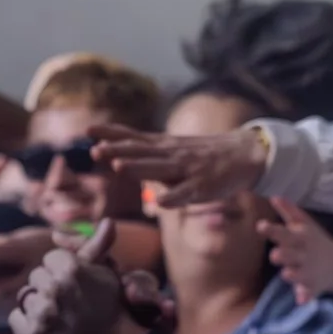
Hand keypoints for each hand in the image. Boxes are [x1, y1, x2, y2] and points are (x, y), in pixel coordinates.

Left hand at [9, 221, 144, 333]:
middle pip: (37, 277)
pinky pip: (15, 318)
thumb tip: (107, 222)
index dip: (64, 272)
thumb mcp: (112, 281)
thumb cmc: (111, 320)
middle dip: (49, 289)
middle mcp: (57, 289)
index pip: (53, 258)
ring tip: (59, 323)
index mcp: (74, 270)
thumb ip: (101, 250)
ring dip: (37, 309)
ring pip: (25, 297)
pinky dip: (26, 327)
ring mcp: (43, 314)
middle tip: (70, 308)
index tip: (79, 288)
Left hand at [87, 124, 267, 209]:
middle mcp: (172, 155)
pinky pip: (186, 193)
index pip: (133, 138)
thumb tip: (116, 158)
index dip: (111, 134)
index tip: (87, 131)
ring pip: (160, 169)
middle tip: (94, 151)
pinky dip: (173, 197)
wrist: (245, 154)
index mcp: (163, 147)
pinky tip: (160, 201)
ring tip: (118, 167)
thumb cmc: (204, 156)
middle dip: (117, 151)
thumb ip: (148, 154)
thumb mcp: (173, 150)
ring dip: (138, 168)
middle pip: (141, 152)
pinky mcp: (203, 187)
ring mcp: (188, 170)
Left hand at [258, 197, 332, 303]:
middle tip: (274, 255)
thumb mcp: (304, 225)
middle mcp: (305, 254)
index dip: (273, 230)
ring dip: (294, 274)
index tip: (260, 226)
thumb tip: (274, 196)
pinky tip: (301, 300)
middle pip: (292, 254)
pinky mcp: (315, 286)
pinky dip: (307, 296)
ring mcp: (310, 271)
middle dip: (284, 254)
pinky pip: (310, 293)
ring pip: (300, 274)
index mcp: (301, 238)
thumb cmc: (315, 241)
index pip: (285, 233)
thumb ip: (289, 212)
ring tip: (287, 274)